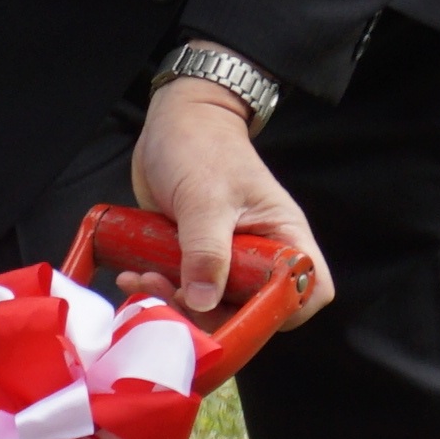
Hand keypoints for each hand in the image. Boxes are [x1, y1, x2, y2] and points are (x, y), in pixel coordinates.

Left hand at [132, 72, 327, 319]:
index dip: (282, 311)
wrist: (172, 122)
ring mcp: (226, 259)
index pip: (308, 290)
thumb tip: (204, 302)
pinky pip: (183, 290)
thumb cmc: (201, 146)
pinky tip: (132, 276)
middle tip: (169, 297)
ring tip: (142, 281)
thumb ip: (207, 250)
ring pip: (212, 305)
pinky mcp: (194, 258)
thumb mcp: (205, 198)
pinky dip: (159, 290)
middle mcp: (260, 254)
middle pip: (252, 309)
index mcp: (283, 237)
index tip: (236, 316)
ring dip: (175, 304)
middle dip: (210, 315)